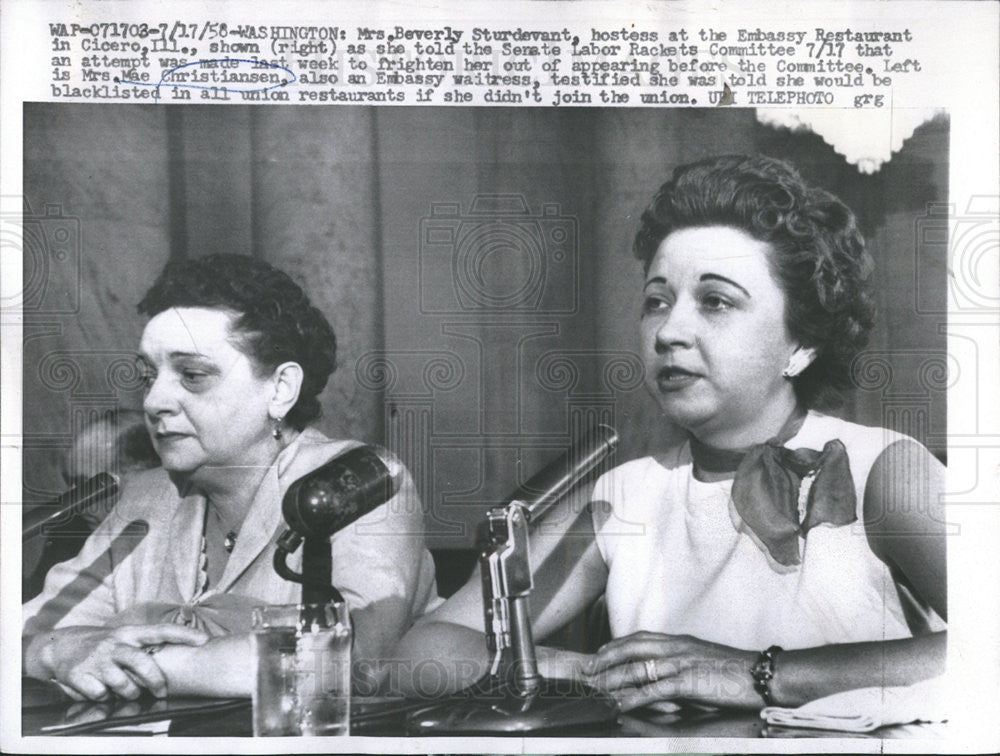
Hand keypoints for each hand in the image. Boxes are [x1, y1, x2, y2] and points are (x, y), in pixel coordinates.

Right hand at [33, 624, 208, 700]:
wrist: (61, 645)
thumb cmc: (104, 645)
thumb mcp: (125, 638)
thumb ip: (146, 648)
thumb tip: (175, 663)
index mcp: (130, 633)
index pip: (161, 630)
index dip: (184, 634)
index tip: (204, 640)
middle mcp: (115, 644)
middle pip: (143, 662)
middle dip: (155, 681)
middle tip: (161, 692)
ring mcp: (97, 659)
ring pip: (124, 684)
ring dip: (129, 693)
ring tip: (125, 689)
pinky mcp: (80, 674)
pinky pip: (101, 695)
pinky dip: (104, 697)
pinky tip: (100, 689)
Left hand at [581, 632, 759, 710]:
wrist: (763, 675)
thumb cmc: (736, 672)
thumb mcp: (704, 661)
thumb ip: (682, 665)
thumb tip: (663, 675)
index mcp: (681, 641)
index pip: (640, 638)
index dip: (617, 645)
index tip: (600, 652)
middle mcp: (677, 647)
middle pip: (631, 649)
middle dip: (606, 659)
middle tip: (588, 670)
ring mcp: (681, 663)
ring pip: (637, 668)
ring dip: (612, 679)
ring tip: (595, 688)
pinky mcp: (688, 682)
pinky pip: (653, 690)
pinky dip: (633, 697)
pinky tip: (620, 704)